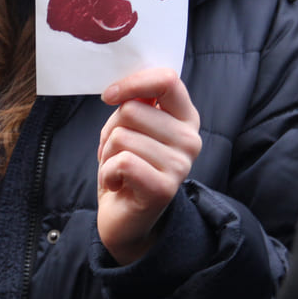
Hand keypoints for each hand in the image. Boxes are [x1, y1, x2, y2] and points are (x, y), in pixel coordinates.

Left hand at [96, 68, 201, 264]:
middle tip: (118, 152)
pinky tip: (117, 184)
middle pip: (132, 109)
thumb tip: (119, 91)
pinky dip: (107, 173)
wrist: (126, 218)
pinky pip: (122, 162)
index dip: (132, 83)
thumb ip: (136, 103)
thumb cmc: (127, 166)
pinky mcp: (164, 188)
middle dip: (111, 129)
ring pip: (122, 136)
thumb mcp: (133, 127)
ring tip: (119, 169)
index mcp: (186, 117)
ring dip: (107, 154)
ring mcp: (181, 165)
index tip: (110, 96)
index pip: (167, 80)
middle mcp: (190, 139)